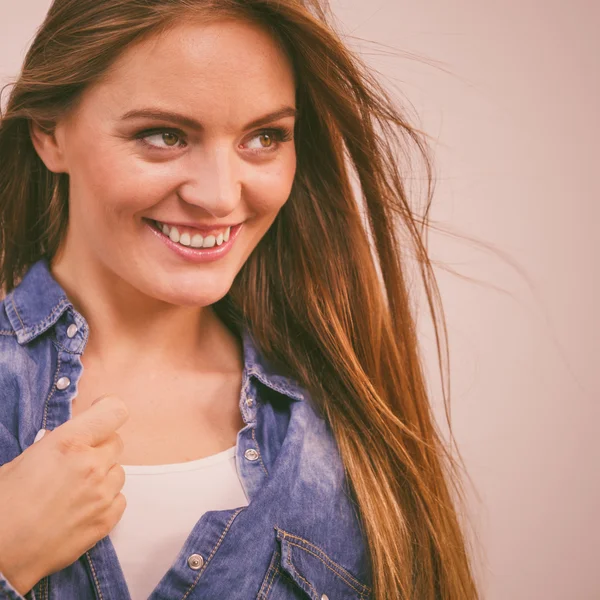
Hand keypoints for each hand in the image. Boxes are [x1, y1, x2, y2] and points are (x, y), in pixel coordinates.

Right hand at [0, 394, 128, 594]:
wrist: (0, 554)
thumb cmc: (5, 506)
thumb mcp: (25, 460)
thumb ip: (57, 444)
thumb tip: (70, 437)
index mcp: (69, 443)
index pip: (114, 412)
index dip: (108, 409)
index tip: (101, 413)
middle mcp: (91, 464)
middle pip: (116, 442)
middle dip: (100, 447)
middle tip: (79, 461)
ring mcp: (102, 494)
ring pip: (118, 472)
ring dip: (103, 476)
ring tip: (75, 490)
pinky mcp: (106, 520)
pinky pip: (119, 499)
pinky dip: (106, 501)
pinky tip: (82, 508)